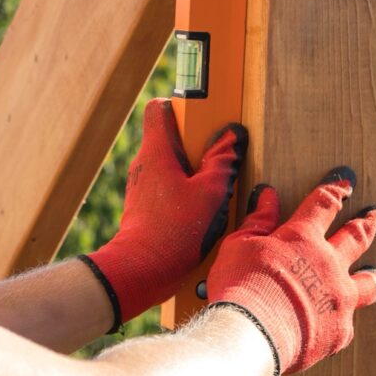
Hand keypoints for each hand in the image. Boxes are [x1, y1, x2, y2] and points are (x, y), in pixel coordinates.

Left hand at [80, 98, 246, 327]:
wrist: (141, 270)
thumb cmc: (174, 230)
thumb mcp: (211, 193)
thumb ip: (223, 162)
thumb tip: (233, 135)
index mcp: (156, 151)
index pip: (159, 110)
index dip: (181, 106)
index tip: (204, 116)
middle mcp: (143, 164)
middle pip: (170, 139)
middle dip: (196, 145)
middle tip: (220, 158)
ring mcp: (141, 186)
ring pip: (169, 166)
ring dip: (192, 172)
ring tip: (215, 189)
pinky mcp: (143, 207)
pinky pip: (166, 188)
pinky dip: (183, 192)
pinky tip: (202, 211)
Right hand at [206, 166, 375, 375]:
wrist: (250, 333)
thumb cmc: (238, 285)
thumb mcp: (239, 246)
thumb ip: (257, 222)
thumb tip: (268, 196)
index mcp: (302, 238)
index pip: (323, 205)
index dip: (335, 192)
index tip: (345, 184)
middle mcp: (329, 264)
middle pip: (356, 238)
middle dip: (367, 224)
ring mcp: (339, 299)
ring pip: (367, 283)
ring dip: (371, 275)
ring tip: (375, 274)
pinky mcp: (339, 331)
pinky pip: (347, 321)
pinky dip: (340, 318)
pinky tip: (336, 321)